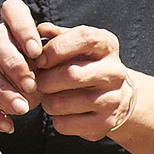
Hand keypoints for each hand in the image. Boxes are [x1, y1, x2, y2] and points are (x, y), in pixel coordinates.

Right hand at [0, 0, 43, 133]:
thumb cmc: (20, 82)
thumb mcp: (38, 73)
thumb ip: (47, 66)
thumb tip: (60, 65)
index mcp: (9, 27)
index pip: (12, 9)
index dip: (23, 27)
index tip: (36, 52)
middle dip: (14, 62)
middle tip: (32, 86)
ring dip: (2, 89)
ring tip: (22, 110)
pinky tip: (7, 124)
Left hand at [33, 22, 136, 139]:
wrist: (115, 97)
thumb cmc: (86, 65)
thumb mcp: (77, 46)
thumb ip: (57, 36)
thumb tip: (40, 29)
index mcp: (107, 45)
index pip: (84, 38)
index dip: (56, 48)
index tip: (39, 59)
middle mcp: (115, 72)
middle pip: (71, 75)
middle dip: (45, 80)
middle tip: (38, 82)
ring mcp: (112, 99)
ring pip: (62, 103)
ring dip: (47, 101)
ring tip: (49, 97)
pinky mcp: (105, 123)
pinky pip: (65, 124)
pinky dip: (55, 119)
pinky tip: (61, 112)